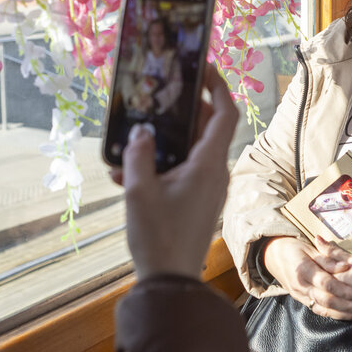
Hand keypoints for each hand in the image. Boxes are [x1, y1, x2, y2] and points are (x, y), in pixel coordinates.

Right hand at [113, 64, 237, 280]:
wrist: (171, 283)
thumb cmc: (158, 237)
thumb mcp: (138, 191)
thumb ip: (138, 154)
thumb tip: (142, 131)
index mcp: (208, 165)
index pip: (224, 114)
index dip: (217, 86)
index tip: (203, 67)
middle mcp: (215, 174)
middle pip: (206, 129)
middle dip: (182, 113)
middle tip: (158, 99)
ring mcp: (209, 189)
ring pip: (192, 152)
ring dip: (166, 143)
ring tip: (133, 142)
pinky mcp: (199, 203)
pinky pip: (185, 172)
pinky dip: (162, 166)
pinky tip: (127, 174)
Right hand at [263, 236, 351, 320]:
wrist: (273, 255)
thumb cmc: (293, 249)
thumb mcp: (309, 248)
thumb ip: (328, 258)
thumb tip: (345, 267)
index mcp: (303, 270)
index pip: (327, 284)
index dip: (345, 290)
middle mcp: (300, 286)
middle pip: (327, 300)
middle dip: (348, 306)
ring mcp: (299, 295)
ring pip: (323, 309)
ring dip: (344, 314)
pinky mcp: (301, 300)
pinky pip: (318, 310)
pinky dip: (334, 315)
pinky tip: (347, 315)